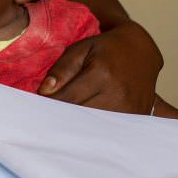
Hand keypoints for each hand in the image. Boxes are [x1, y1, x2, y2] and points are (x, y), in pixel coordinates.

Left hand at [38, 22, 161, 114]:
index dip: (49, 105)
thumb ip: (61, 69)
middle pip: (79, 116)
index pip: (67, 99)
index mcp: (101, 74)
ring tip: (66, 118)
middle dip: (61, 116)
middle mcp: (118, 93)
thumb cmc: (105, 49)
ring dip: (77, 124)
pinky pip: (109, 128)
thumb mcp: (80, 49)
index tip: (37, 107)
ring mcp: (130, 107)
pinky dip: (95, 126)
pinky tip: (85, 121)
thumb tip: (45, 92)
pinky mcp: (137, 115)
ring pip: (93, 126)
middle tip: (49, 115)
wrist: (141, 51)